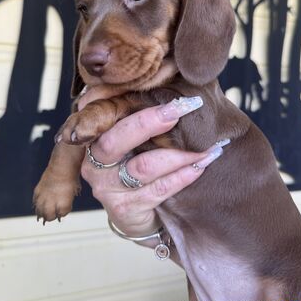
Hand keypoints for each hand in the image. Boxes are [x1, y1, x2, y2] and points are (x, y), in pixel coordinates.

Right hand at [79, 90, 225, 239]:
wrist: (139, 216)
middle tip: (185, 107)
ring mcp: (107, 188)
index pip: (105, 114)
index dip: (130, 100)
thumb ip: (142, 117)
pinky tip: (201, 165)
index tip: (165, 92)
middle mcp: (94, 163)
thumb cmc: (139, 168)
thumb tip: (173, 85)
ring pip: (144, 166)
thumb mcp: (136, 142)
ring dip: (179, 154)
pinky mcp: (124, 210)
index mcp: (95, 139)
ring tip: (207, 145)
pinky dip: (183, 175)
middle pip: (116, 139)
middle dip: (151, 121)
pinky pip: (159, 189)